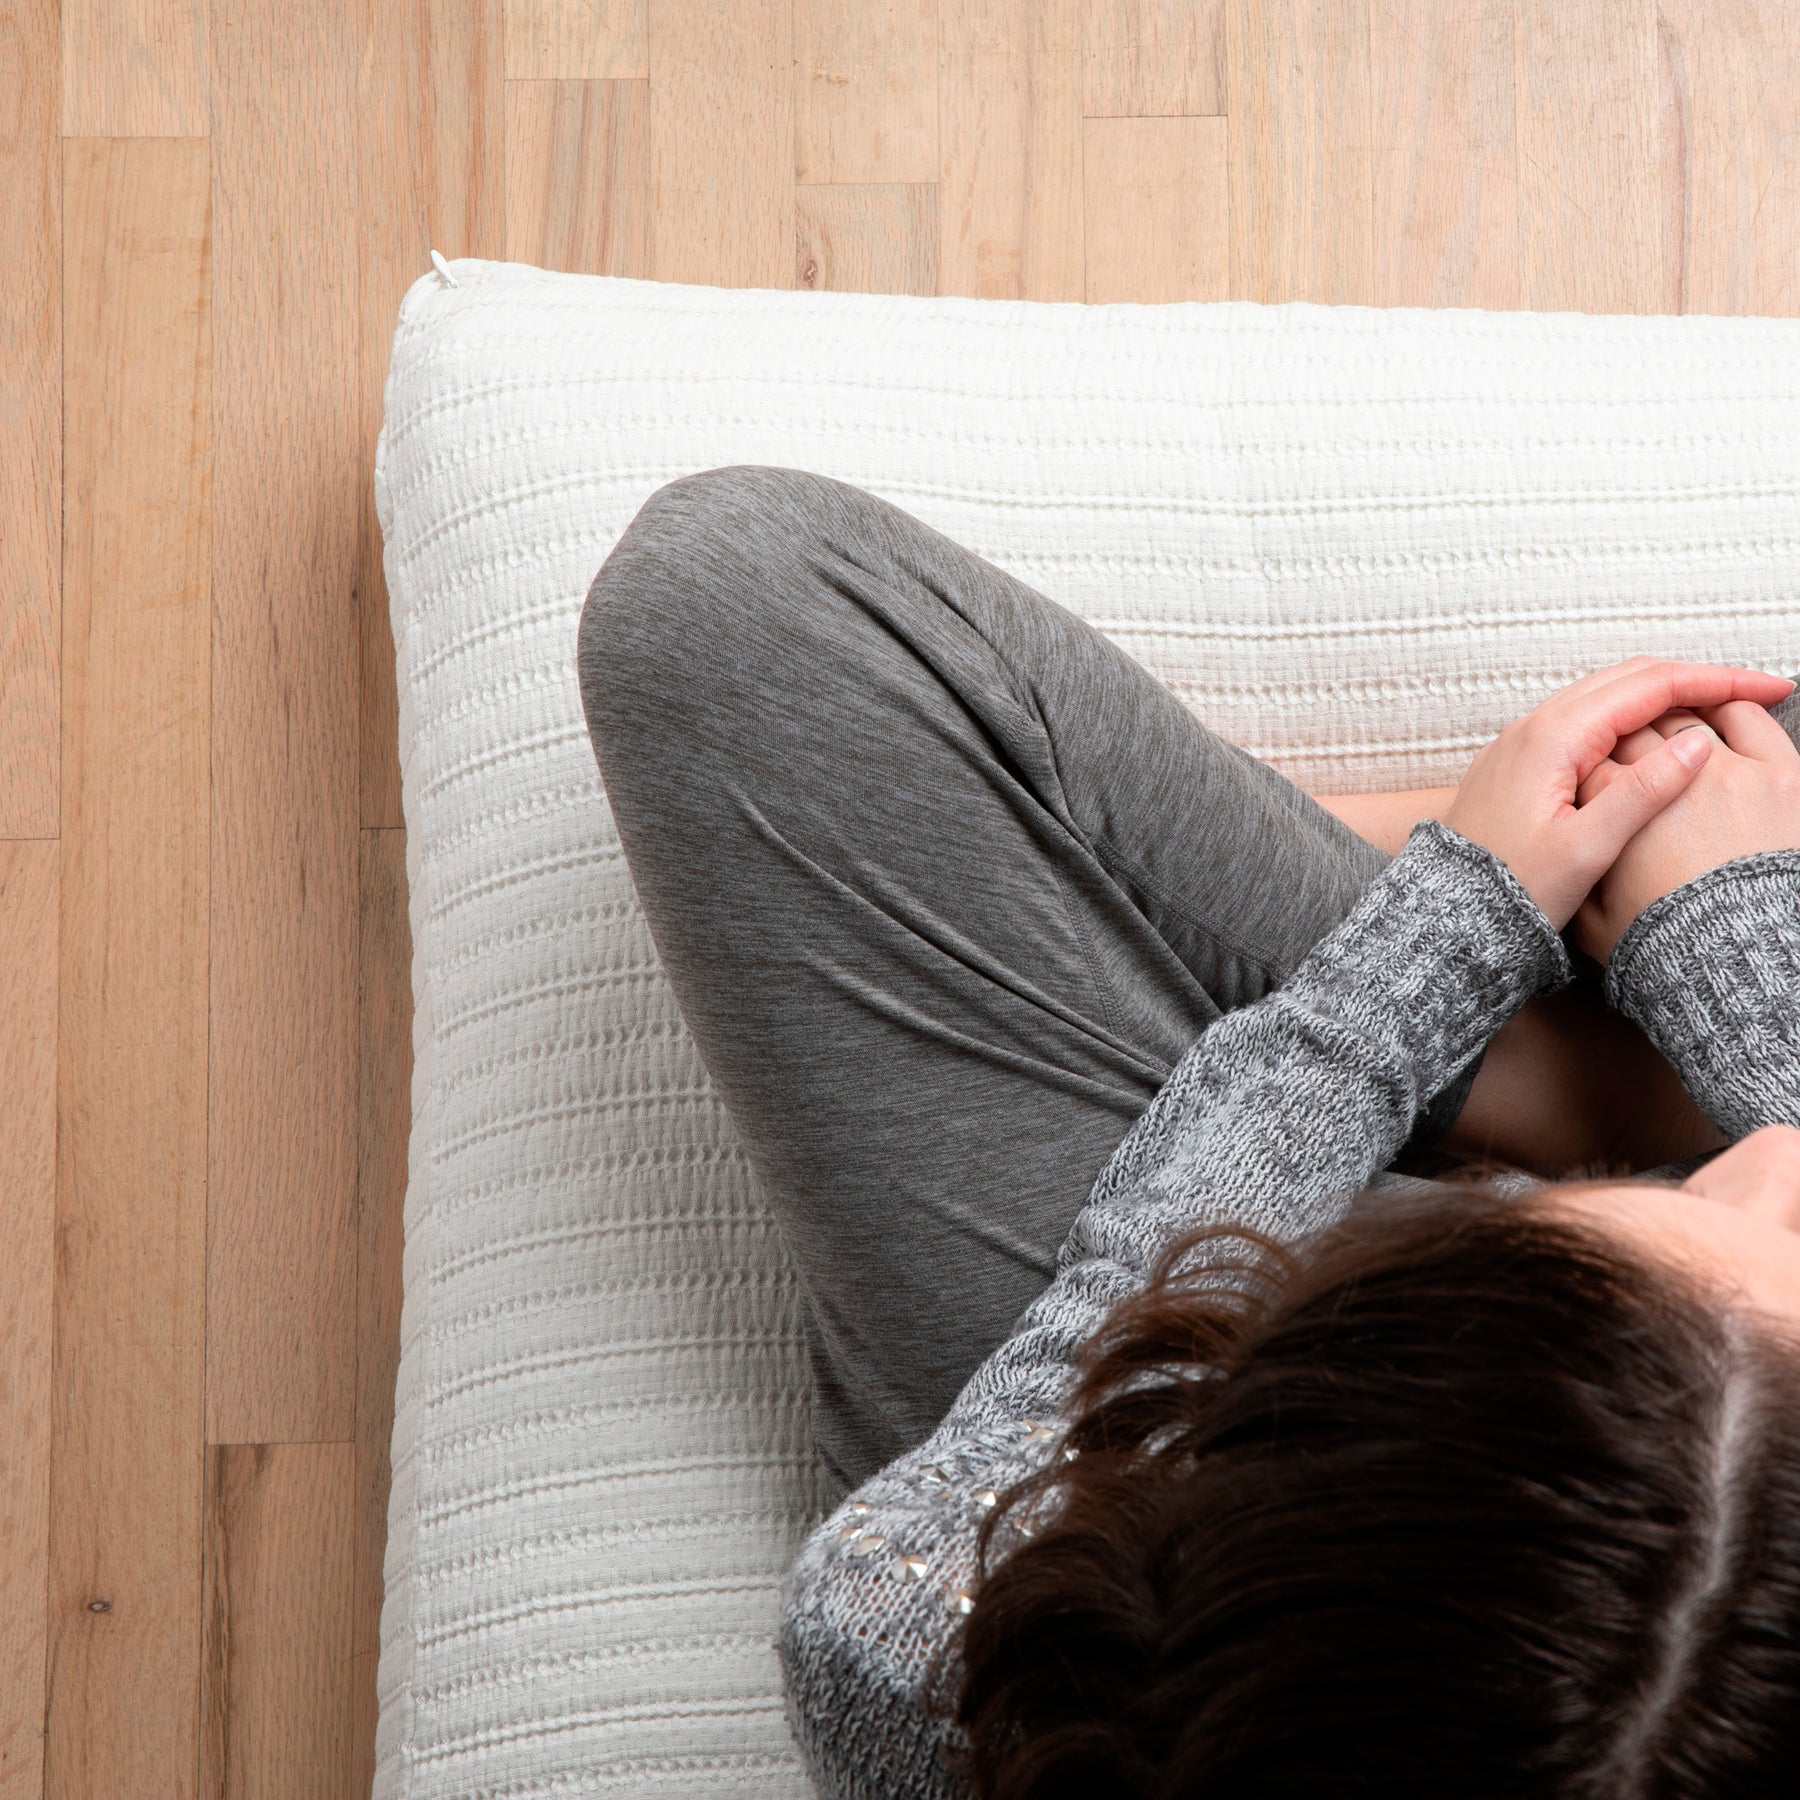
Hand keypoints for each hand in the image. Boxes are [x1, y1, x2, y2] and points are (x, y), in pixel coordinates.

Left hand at [1441, 657, 1794, 930]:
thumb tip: (1697, 743)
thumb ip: (1643, 792)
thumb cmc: (1510, 890)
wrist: (1446, 913)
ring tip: (1718, 711)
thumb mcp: (1587, 849)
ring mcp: (1520, 742)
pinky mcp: (1517, 763)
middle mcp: (1532, 727)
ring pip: (1604, 696)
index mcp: (1553, 738)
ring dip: (1663, 696)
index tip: (1771, 687)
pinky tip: (1656, 739)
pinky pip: (1581, 720)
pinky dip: (1629, 717)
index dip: (1718, 681)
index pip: (1651, 686)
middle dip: (1696, 679)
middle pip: (1629, 679)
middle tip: (1755, 692)